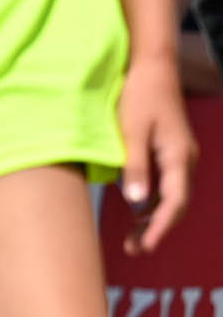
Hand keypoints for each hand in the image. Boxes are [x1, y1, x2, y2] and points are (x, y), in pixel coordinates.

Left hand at [120, 53, 195, 254]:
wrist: (152, 68)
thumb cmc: (139, 96)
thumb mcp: (131, 131)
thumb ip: (134, 166)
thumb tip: (135, 203)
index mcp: (179, 157)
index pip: (175, 201)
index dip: (161, 226)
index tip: (146, 245)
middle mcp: (185, 160)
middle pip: (176, 204)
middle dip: (157, 228)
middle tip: (134, 249)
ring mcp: (179, 157)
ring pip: (171, 197)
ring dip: (153, 218)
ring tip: (132, 241)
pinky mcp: (169, 153)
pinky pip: (165, 185)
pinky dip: (151, 202)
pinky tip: (134, 214)